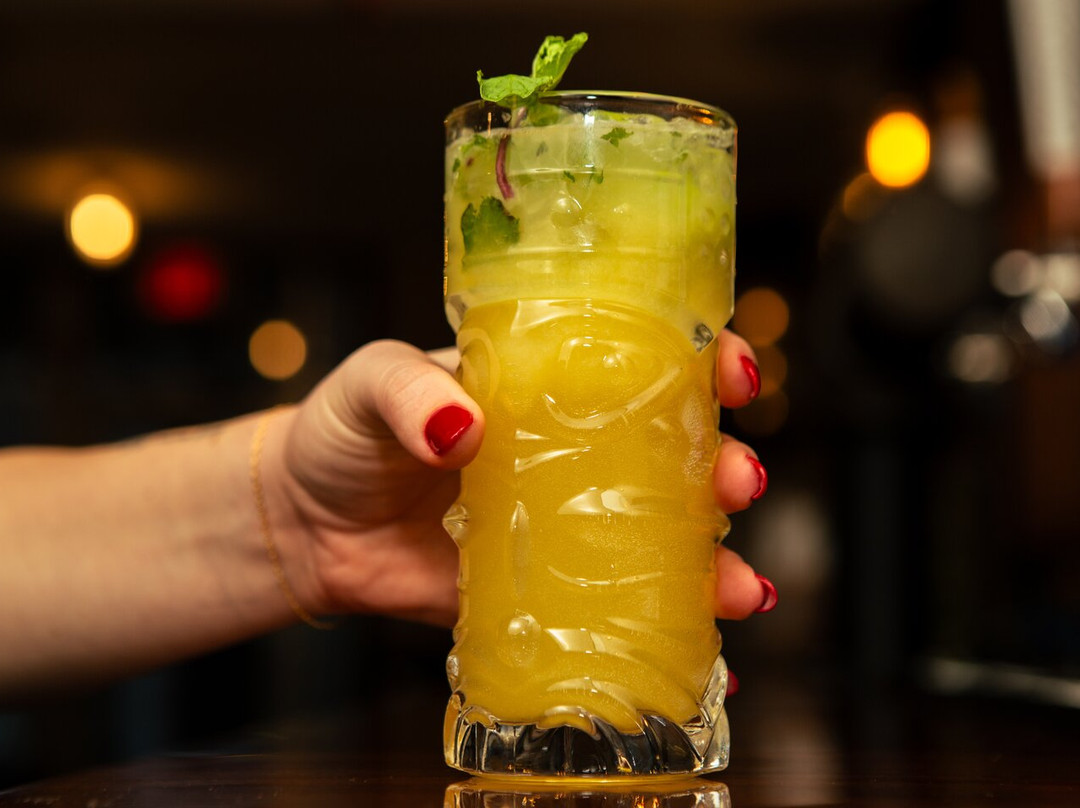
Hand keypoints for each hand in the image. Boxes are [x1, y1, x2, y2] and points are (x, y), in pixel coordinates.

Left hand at [271, 333, 772, 626]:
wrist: (302, 523)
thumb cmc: (341, 432)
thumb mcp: (371, 383)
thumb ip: (410, 392)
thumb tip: (463, 425)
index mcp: (542, 385)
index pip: (638, 360)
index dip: (699, 362)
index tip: (731, 374)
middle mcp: (566, 451)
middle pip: (669, 454)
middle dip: (720, 466)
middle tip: (737, 482)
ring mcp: (555, 523)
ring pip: (653, 536)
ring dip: (710, 559)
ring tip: (738, 585)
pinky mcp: (532, 590)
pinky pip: (601, 609)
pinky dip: (654, 628)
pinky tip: (700, 647)